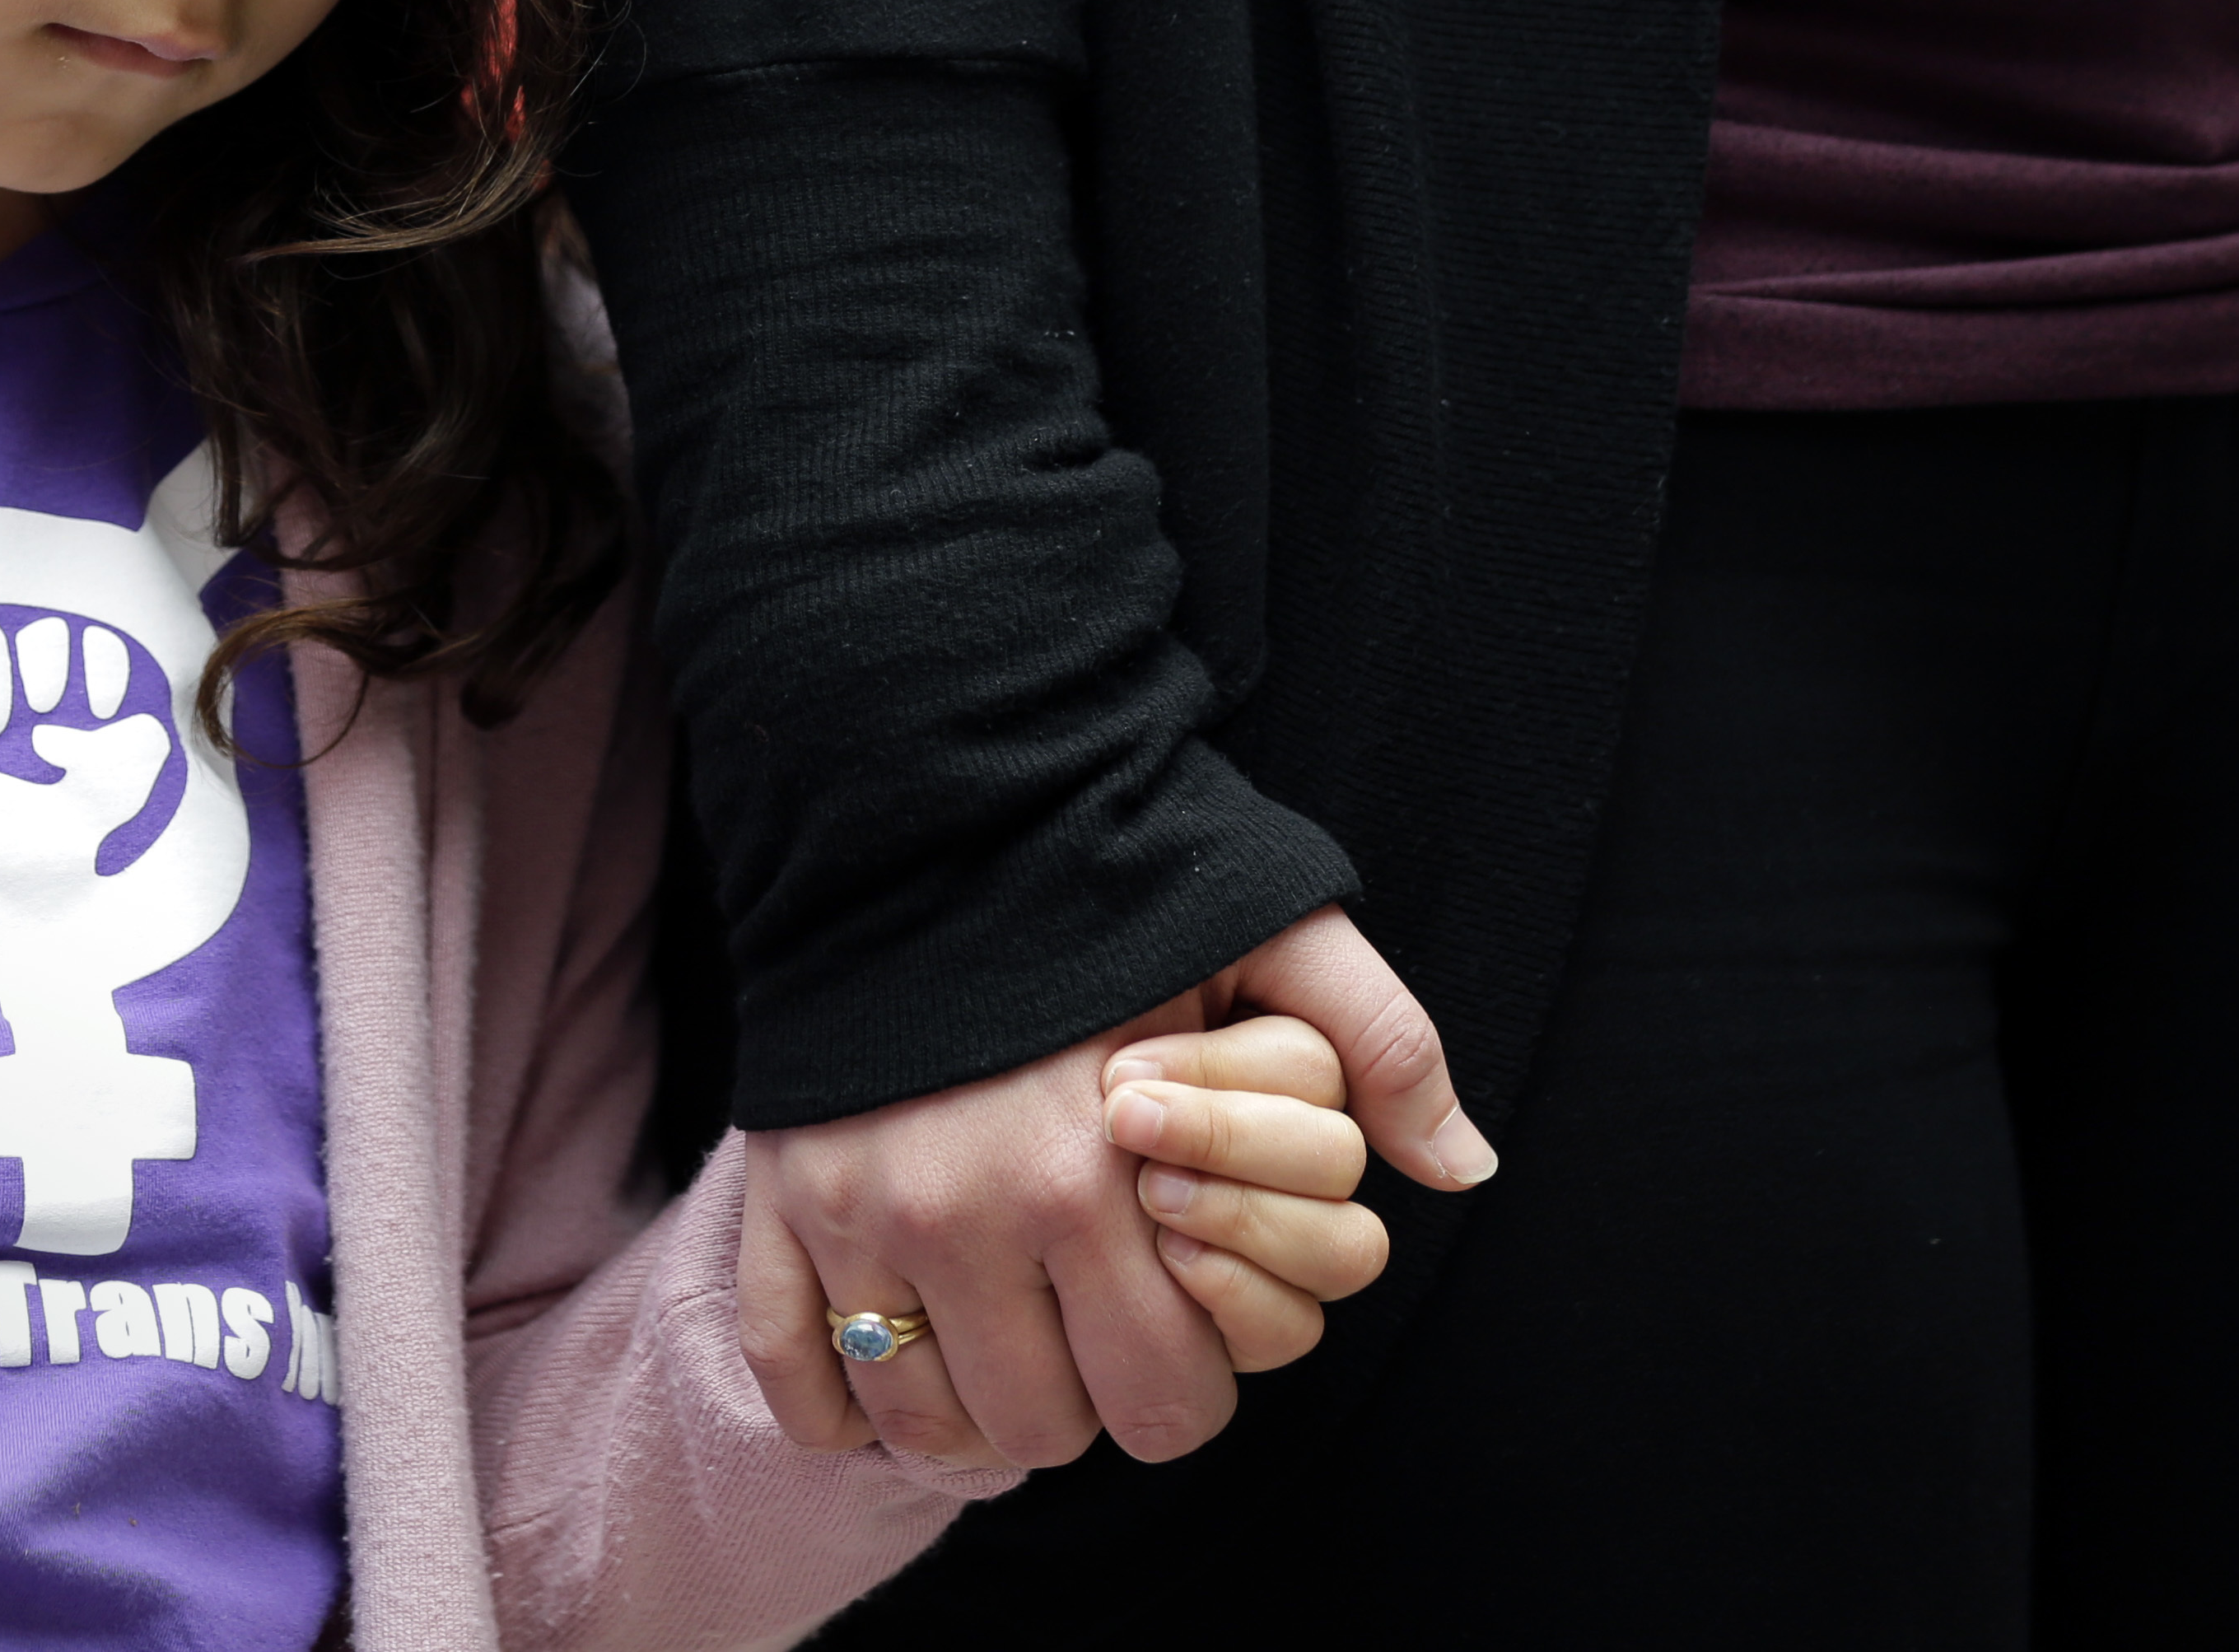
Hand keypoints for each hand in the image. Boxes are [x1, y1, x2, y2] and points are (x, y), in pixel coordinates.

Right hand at [732, 904, 1490, 1471]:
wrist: (914, 806)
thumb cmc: (1100, 880)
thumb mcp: (1265, 930)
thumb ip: (1379, 1044)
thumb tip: (1460, 1167)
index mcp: (1090, 1175)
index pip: (1166, 1402)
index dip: (1185, 1387)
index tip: (1173, 1331)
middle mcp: (966, 1213)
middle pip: (1046, 1432)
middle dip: (1082, 1403)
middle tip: (1085, 1337)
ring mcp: (857, 1216)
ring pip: (927, 1424)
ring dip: (967, 1413)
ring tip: (996, 1345)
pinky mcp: (778, 1202)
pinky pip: (799, 1376)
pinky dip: (840, 1405)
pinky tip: (886, 1366)